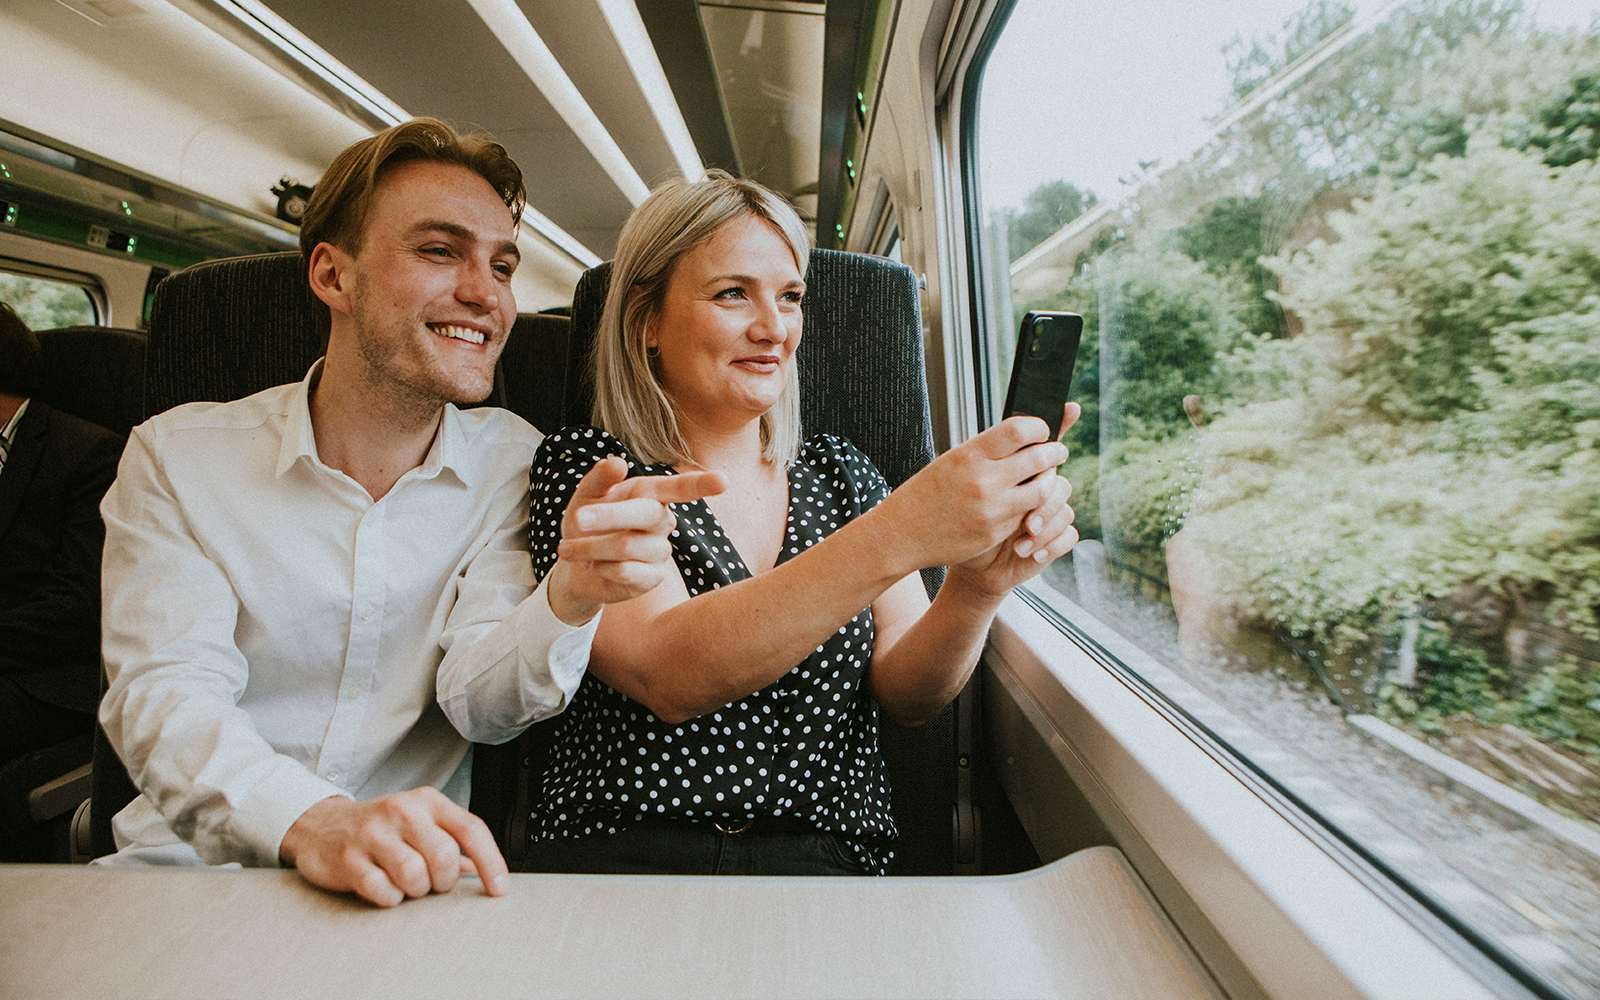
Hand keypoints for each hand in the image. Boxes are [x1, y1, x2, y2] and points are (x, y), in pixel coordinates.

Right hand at [278, 788, 508, 907]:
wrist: (320, 825)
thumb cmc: (380, 828)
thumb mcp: (420, 823)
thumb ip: (453, 843)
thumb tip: (484, 871)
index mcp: (427, 801)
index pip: (471, 829)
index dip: (491, 862)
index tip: (499, 889)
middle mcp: (402, 811)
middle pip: (444, 856)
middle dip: (443, 880)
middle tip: (431, 881)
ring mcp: (373, 833)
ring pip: (415, 876)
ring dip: (415, 890)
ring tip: (404, 882)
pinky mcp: (348, 858)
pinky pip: (383, 891)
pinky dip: (389, 898)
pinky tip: (382, 886)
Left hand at [546, 456, 725, 624]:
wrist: (573, 567)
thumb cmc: (584, 525)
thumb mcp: (584, 496)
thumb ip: (599, 479)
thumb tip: (617, 462)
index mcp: (650, 495)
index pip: (680, 488)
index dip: (701, 484)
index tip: (724, 481)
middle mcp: (661, 522)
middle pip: (646, 515)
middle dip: (608, 515)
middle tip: (577, 518)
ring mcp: (660, 551)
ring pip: (629, 546)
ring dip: (591, 547)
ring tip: (569, 548)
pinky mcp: (652, 578)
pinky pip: (627, 571)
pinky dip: (600, 567)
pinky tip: (592, 565)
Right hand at [873, 404, 1074, 571]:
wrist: (901, 534)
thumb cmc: (925, 494)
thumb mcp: (950, 462)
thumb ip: (985, 452)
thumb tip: (1023, 436)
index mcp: (969, 455)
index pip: (1019, 430)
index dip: (1039, 427)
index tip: (1043, 430)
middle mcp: (982, 480)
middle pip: (1039, 458)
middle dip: (1055, 452)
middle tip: (1058, 451)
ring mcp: (991, 509)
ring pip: (1041, 491)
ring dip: (1049, 482)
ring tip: (1047, 477)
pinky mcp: (995, 533)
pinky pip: (1026, 516)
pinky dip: (1031, 508)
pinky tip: (1026, 503)